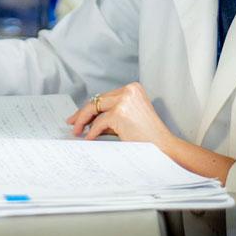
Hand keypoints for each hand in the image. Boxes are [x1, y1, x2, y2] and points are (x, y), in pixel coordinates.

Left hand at [67, 82, 235, 184]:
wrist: (163, 147)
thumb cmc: (148, 136)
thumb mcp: (128, 120)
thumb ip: (110, 116)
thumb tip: (88, 120)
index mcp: (133, 88)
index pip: (105, 96)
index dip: (91, 107)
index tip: (80, 115)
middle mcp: (129, 90)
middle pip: (98, 100)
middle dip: (83, 113)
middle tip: (72, 122)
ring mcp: (125, 100)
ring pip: (95, 108)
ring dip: (83, 121)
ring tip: (77, 131)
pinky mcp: (120, 112)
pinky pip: (99, 122)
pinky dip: (92, 131)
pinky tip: (89, 138)